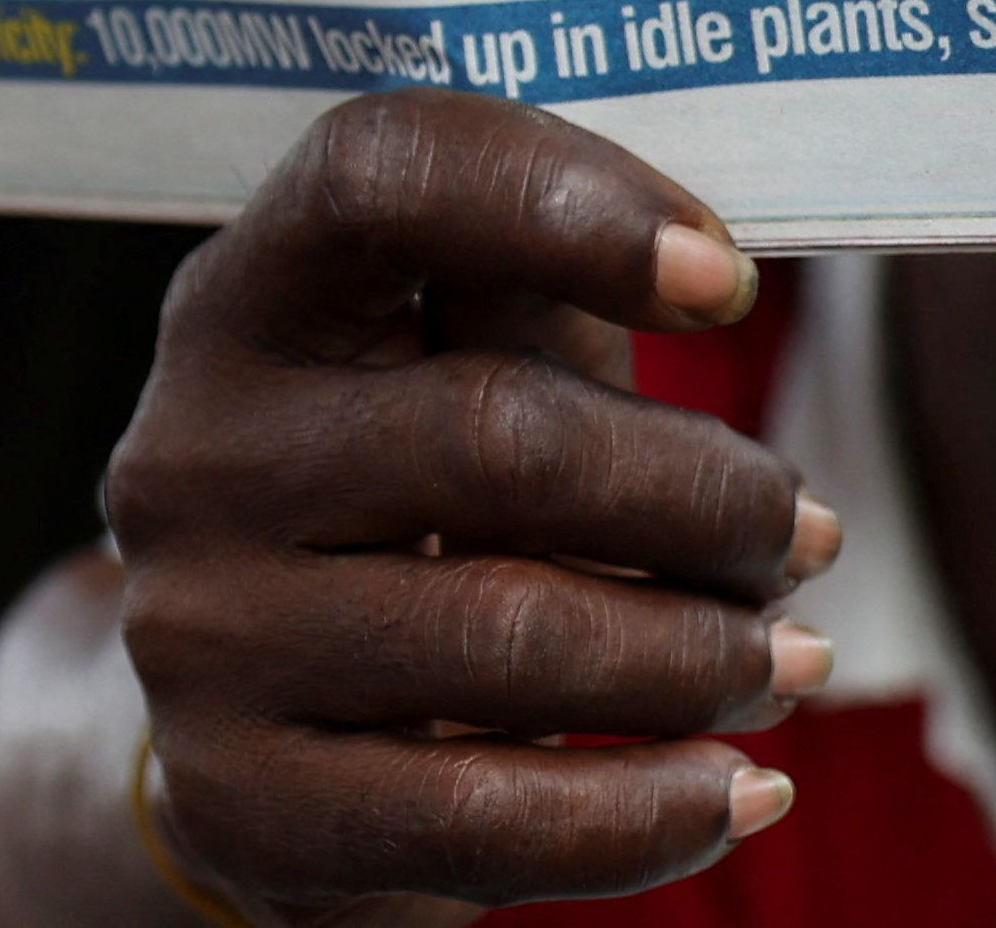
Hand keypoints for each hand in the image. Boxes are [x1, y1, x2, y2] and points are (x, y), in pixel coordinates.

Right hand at [96, 93, 829, 924]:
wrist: (254, 738)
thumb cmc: (402, 503)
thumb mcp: (444, 364)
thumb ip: (536, 287)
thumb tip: (712, 268)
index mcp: (244, 301)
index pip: (377, 175)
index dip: (562, 201)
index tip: (729, 279)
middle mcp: (191, 452)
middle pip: (495, 433)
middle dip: (702, 494)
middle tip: (805, 534)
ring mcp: (200, 635)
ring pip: (511, 636)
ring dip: (703, 656)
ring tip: (792, 659)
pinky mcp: (242, 803)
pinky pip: (483, 820)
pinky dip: (649, 813)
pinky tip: (737, 791)